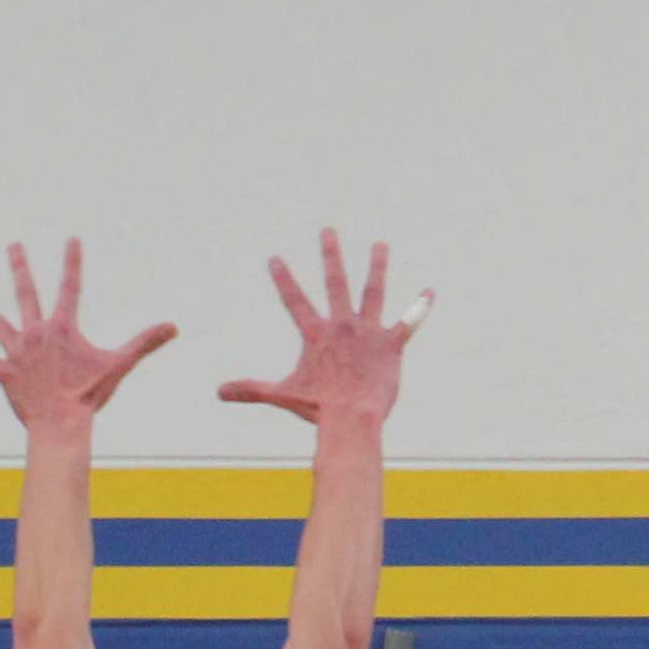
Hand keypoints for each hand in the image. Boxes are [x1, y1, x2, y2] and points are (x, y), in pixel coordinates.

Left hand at [0, 239, 176, 435]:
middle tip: (12, 245)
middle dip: (19, 266)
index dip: (72, 262)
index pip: (70, 287)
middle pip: (25, 293)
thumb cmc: (90, 395)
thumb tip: (173, 327)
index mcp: (62, 328)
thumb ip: (145, 343)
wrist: (61, 425)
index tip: (71, 239)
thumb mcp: (119, 365)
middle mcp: (36, 334)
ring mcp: (17, 353)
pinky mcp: (5, 373)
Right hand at [217, 227, 419, 431]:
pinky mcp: (390, 345)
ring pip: (374, 292)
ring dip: (377, 267)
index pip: (294, 300)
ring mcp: (368, 332)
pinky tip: (430, 293)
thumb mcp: (281, 396)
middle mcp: (342, 325)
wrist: (352, 417)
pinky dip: (419, 308)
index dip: (283, 278)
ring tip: (380, 246)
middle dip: (331, 255)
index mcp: (316, 334)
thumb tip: (218, 392)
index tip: (276, 258)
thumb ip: (250, 390)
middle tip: (328, 231)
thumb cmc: (317, 408)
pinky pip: (408, 323)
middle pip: (336, 282)